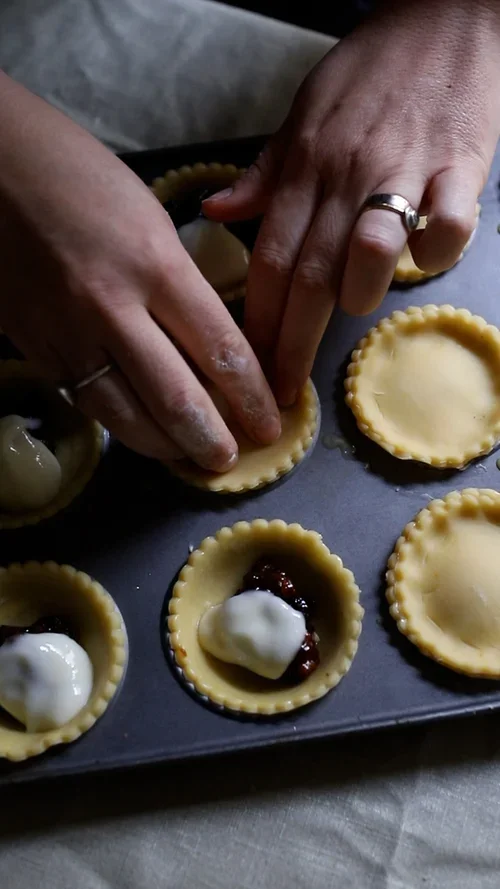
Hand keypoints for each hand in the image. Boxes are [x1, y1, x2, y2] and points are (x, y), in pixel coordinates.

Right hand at [0, 73, 279, 469]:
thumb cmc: (76, 174)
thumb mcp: (150, 218)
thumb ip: (181, 283)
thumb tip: (210, 344)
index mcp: (155, 263)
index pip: (220, 350)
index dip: (251, 398)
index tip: (268, 423)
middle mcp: (112, 308)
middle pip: (176, 399)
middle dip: (213, 441)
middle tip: (232, 458)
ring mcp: (68, 333)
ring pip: (125, 416)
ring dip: (166, 447)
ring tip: (191, 459)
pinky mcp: (36, 348)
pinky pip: (86, 400)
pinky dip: (121, 425)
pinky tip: (143, 433)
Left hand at [204, 0, 499, 404]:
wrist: (442, 15)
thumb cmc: (368, 74)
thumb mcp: (301, 115)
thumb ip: (264, 174)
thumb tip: (215, 213)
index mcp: (304, 166)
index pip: (270, 257)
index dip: (257, 321)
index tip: (248, 370)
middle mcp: (346, 173)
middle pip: (310, 271)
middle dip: (290, 341)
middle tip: (282, 391)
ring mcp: (402, 169)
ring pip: (370, 249)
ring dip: (358, 292)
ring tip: (353, 309)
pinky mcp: (460, 165)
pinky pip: (447, 225)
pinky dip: (435, 253)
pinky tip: (424, 260)